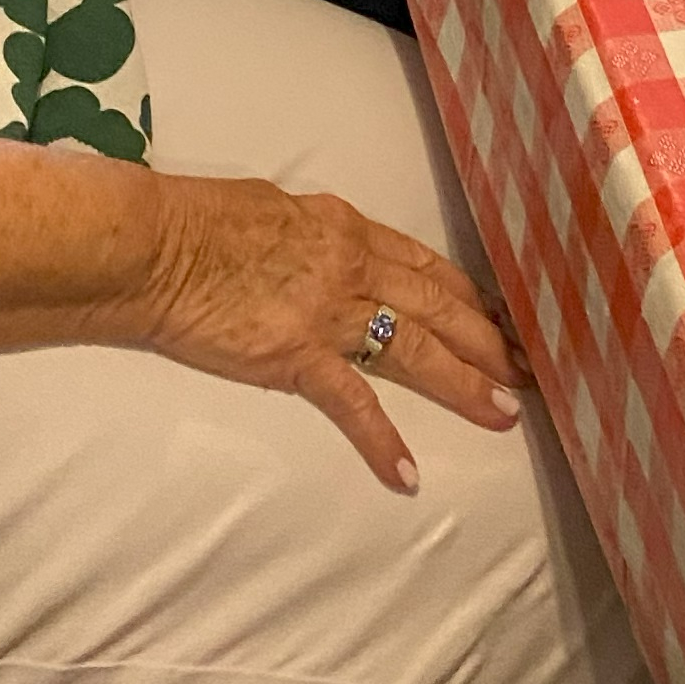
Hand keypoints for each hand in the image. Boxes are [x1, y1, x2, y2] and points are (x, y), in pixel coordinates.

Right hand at [135, 170, 526, 490]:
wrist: (157, 245)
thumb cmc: (199, 221)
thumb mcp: (273, 209)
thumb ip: (311, 235)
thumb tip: (322, 246)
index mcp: (346, 227)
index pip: (426, 263)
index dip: (468, 294)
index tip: (501, 317)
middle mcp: (352, 264)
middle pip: (439, 304)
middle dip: (488, 338)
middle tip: (528, 369)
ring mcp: (330, 311)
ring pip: (417, 348)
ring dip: (465, 383)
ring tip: (504, 412)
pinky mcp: (297, 355)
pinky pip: (353, 404)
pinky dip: (383, 442)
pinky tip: (407, 474)